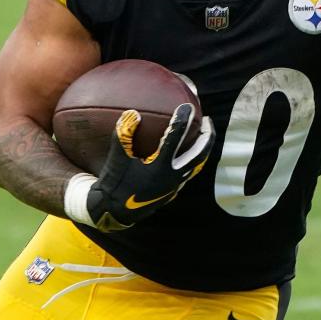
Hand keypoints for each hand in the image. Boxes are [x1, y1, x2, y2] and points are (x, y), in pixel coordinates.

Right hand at [86, 104, 213, 230]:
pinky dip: (194, 159)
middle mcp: (172, 176)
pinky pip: (189, 172)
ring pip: (198, 164)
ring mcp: (175, 184)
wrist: (114, 212)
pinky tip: (189, 152)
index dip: (182, 120)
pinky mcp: (173, 190)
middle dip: (207, 135)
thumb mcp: (116, 159)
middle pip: (199, 153)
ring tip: (203, 134)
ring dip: (203, 148)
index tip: (188, 106)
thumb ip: (123, 135)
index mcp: (160, 166)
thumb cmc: (114, 183)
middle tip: (206, 119)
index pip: (175, 138)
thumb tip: (133, 113)